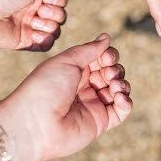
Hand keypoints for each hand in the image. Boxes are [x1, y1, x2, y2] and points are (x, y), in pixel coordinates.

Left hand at [0, 0, 75, 50]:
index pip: (61, 1)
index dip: (58, 1)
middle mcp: (35, 11)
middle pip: (61, 16)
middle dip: (54, 14)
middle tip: (38, 10)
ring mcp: (30, 27)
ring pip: (55, 31)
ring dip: (48, 26)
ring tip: (34, 22)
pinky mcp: (25, 42)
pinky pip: (45, 45)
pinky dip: (45, 40)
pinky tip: (36, 35)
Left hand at [11, 34, 132, 160]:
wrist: (34, 123)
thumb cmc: (45, 88)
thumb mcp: (67, 60)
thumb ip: (89, 49)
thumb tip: (106, 37)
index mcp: (75, 71)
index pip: (101, 59)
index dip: (109, 55)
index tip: (106, 56)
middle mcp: (84, 87)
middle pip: (112, 73)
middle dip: (115, 69)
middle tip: (108, 71)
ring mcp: (93, 105)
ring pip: (119, 90)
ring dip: (122, 83)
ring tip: (114, 85)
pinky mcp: (99, 123)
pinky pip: (121, 112)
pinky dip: (126, 102)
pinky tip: (119, 97)